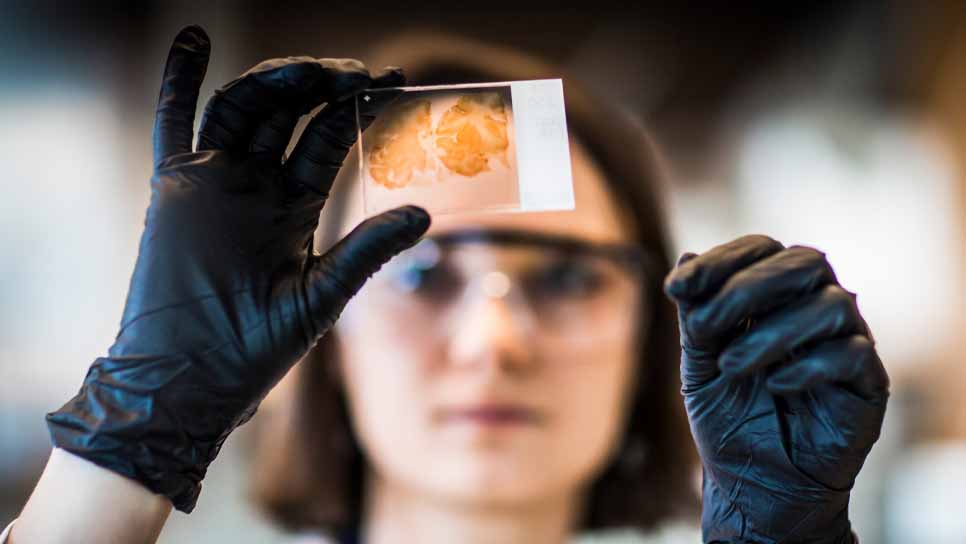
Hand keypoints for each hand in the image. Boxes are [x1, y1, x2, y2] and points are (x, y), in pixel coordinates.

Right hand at [45, 25, 428, 512]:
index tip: (393, 82)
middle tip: (357, 73)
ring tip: (311, 69)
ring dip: (273, 79)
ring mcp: (215, 181)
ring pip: (242, 109)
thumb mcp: (323, 294)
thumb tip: (426, 215)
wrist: (194, 378)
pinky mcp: (175, 188)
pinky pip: (172, 124)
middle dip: (321, 85)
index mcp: (294, 204)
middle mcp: (256, 184)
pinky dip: (177, 81)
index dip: (356, 109)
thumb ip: (366, 251)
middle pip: (288, 112)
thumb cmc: (257, 346)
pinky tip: (194, 39)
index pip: (326, 138)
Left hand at [664, 235, 888, 542]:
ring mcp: (845, 341)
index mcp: (773, 296)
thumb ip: (696, 315)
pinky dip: (808, 365)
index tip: (677, 287)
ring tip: (732, 367)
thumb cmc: (729, 421)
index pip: (761, 249)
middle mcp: (813, 309)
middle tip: (706, 325)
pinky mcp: (867, 381)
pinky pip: (852, 352)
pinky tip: (775, 387)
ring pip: (831, 303)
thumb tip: (685, 256)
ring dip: (772, 332)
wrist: (755, 487)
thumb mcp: (699, 365)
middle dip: (748, 287)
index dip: (721, 259)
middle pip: (805, 261)